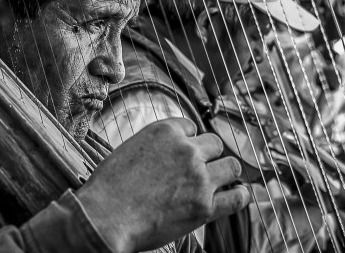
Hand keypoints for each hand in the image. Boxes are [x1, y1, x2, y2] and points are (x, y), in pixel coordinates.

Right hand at [76, 117, 249, 252]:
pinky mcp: (204, 206)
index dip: (189, 141)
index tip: (184, 153)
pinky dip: (240, 195)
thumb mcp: (130, 149)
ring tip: (219, 181)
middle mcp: (187, 149)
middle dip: (208, 156)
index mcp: (166, 130)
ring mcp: (198, 177)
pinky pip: (237, 197)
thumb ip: (156, 146)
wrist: (103, 217)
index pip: (192, 127)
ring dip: (225, 172)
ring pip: (231, 166)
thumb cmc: (108, 187)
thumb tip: (169, 152)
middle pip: (214, 144)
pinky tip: (239, 195)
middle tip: (198, 170)